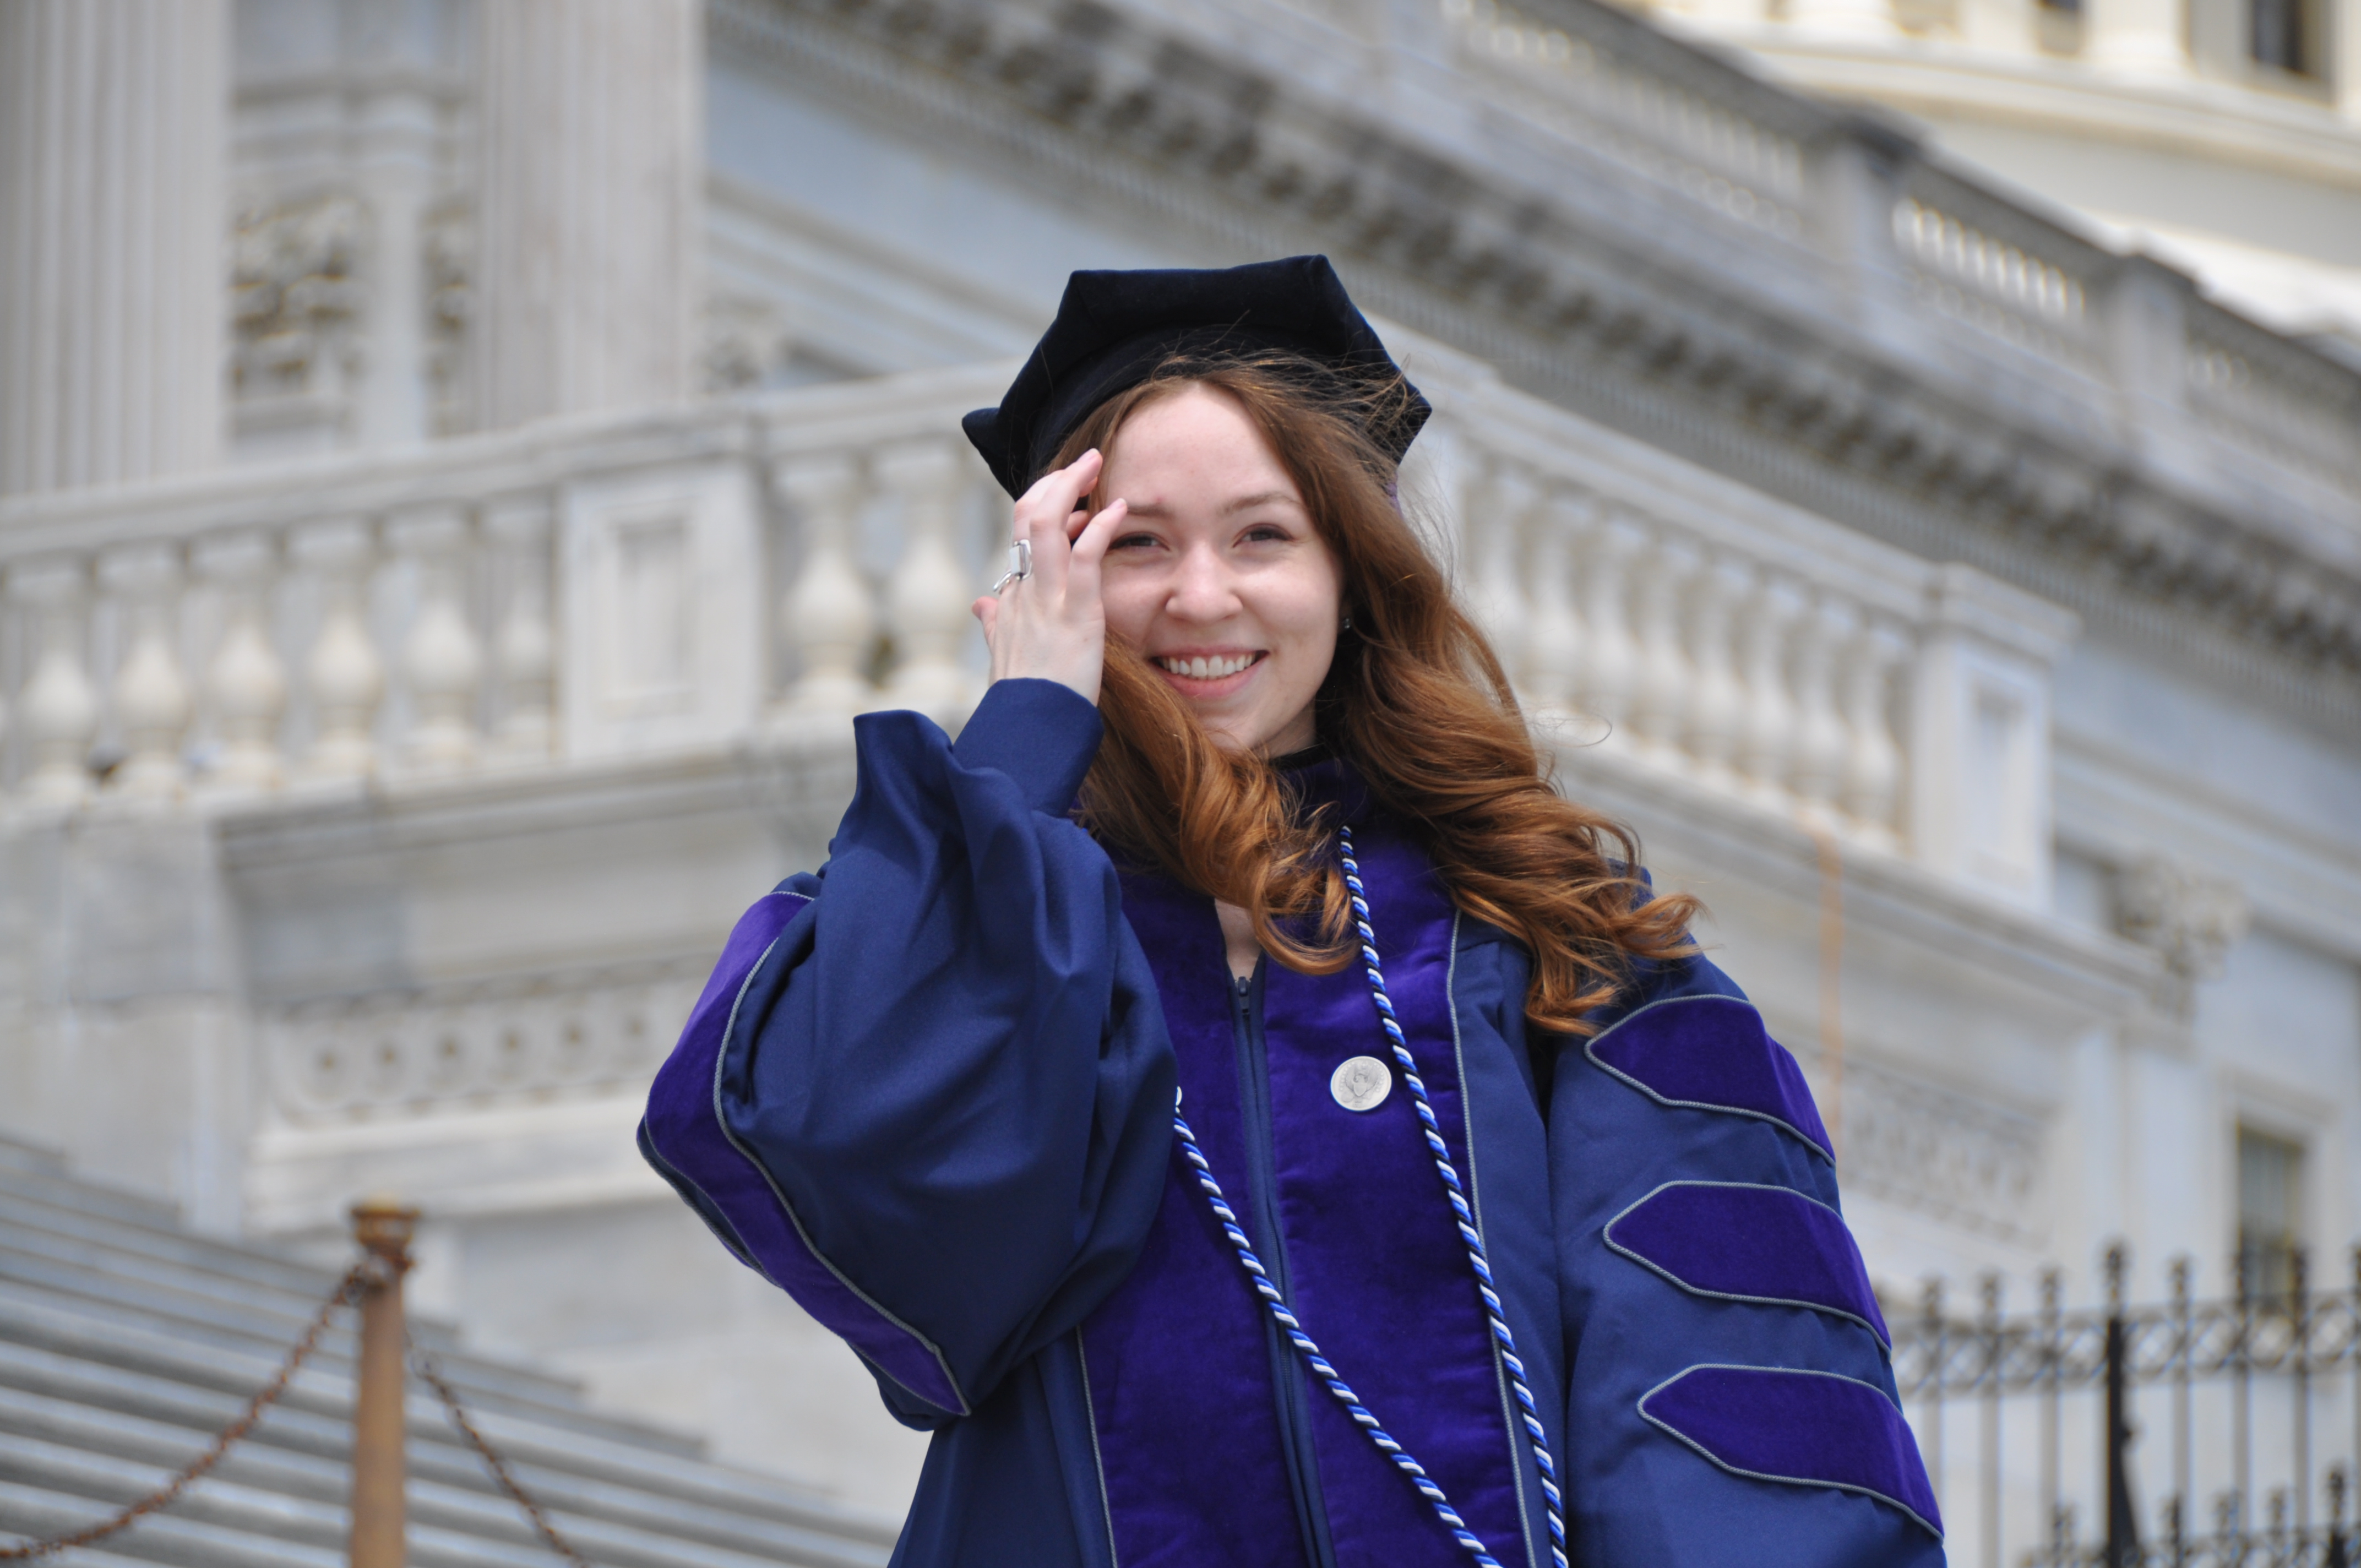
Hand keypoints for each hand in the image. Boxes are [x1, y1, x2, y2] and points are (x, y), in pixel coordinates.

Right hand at [972, 448, 1129, 704]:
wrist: (1028, 731)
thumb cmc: (1023, 699)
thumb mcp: (1003, 654)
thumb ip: (995, 624)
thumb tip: (982, 605)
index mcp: (1012, 598)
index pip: (1019, 534)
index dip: (1043, 506)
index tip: (1072, 501)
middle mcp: (1024, 590)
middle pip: (1025, 515)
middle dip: (1055, 480)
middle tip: (1085, 461)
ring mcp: (1047, 600)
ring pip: (1046, 523)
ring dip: (1072, 486)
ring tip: (1097, 465)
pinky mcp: (1075, 614)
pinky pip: (1085, 556)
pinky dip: (1101, 526)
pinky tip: (1119, 509)